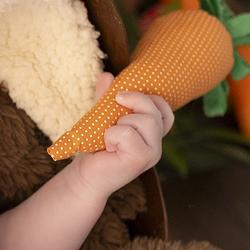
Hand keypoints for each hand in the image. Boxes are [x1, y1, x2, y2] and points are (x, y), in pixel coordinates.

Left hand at [69, 72, 173, 198]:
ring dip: (119, 123)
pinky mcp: (141, 160)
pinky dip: (112, 135)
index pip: (164, 109)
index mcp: (152, 134)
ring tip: (109, 137)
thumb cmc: (95, 148)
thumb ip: (106, 99)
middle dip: (131, 103)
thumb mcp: (101, 119)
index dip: (147, 98)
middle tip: (110, 115)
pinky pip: (128, 134)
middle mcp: (156, 144)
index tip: (121, 98)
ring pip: (144, 121)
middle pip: (154, 111)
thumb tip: (107, 75)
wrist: (85, 175)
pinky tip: (107, 147)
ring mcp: (152, 153)